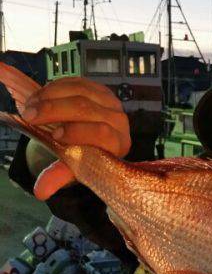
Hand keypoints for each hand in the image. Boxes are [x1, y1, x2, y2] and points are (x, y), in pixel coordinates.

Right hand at [21, 77, 130, 199]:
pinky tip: (39, 96)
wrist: (89, 141)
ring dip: (49, 96)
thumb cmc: (85, 158)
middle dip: (53, 111)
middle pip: (86, 109)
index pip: (102, 134)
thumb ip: (60, 176)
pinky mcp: (99, 88)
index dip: (79, 132)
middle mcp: (119, 121)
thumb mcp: (73, 169)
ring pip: (79, 92)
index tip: (55, 135)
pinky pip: (76, 82)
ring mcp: (110, 102)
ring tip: (29, 106)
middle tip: (29, 116)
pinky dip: (54, 87)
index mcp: (117, 144)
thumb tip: (41, 191)